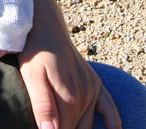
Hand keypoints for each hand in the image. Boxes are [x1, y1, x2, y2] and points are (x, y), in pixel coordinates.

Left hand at [17, 0, 121, 128]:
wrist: (47, 26)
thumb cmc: (35, 51)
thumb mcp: (32, 77)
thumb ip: (43, 105)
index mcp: (69, 97)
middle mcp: (85, 95)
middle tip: (53, 127)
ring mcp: (92, 89)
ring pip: (89, 123)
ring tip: (69, 127)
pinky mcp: (95, 83)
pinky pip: (109, 107)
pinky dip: (113, 120)